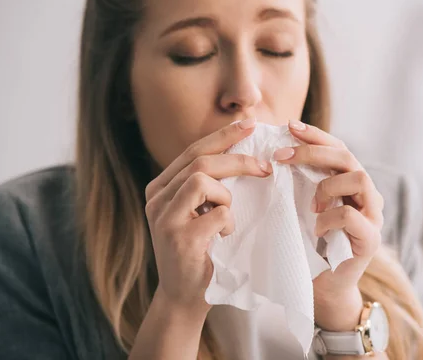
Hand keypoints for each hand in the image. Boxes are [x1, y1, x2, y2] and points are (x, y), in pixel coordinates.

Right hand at [144, 118, 272, 318]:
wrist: (183, 298)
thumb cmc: (199, 252)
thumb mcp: (196, 213)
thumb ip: (205, 187)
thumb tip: (242, 154)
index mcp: (160, 188)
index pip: (193, 151)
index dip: (223, 136)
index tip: (249, 124)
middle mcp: (156, 199)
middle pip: (200, 162)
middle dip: (239, 160)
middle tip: (266, 167)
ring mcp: (164, 218)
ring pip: (203, 181)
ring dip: (226, 197)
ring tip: (226, 219)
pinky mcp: (179, 238)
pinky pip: (218, 214)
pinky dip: (228, 223)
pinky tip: (221, 239)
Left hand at [273, 120, 384, 330]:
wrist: (324, 286)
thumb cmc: (311, 245)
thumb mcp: (303, 208)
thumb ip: (300, 184)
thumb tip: (273, 153)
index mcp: (350, 184)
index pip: (338, 148)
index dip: (315, 135)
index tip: (289, 126)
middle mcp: (366, 195)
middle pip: (348, 157)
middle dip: (313, 151)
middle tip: (281, 156)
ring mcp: (373, 216)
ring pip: (358, 178)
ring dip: (327, 186)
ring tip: (310, 205)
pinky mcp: (371, 239)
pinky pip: (351, 215)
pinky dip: (329, 218)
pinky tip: (316, 228)